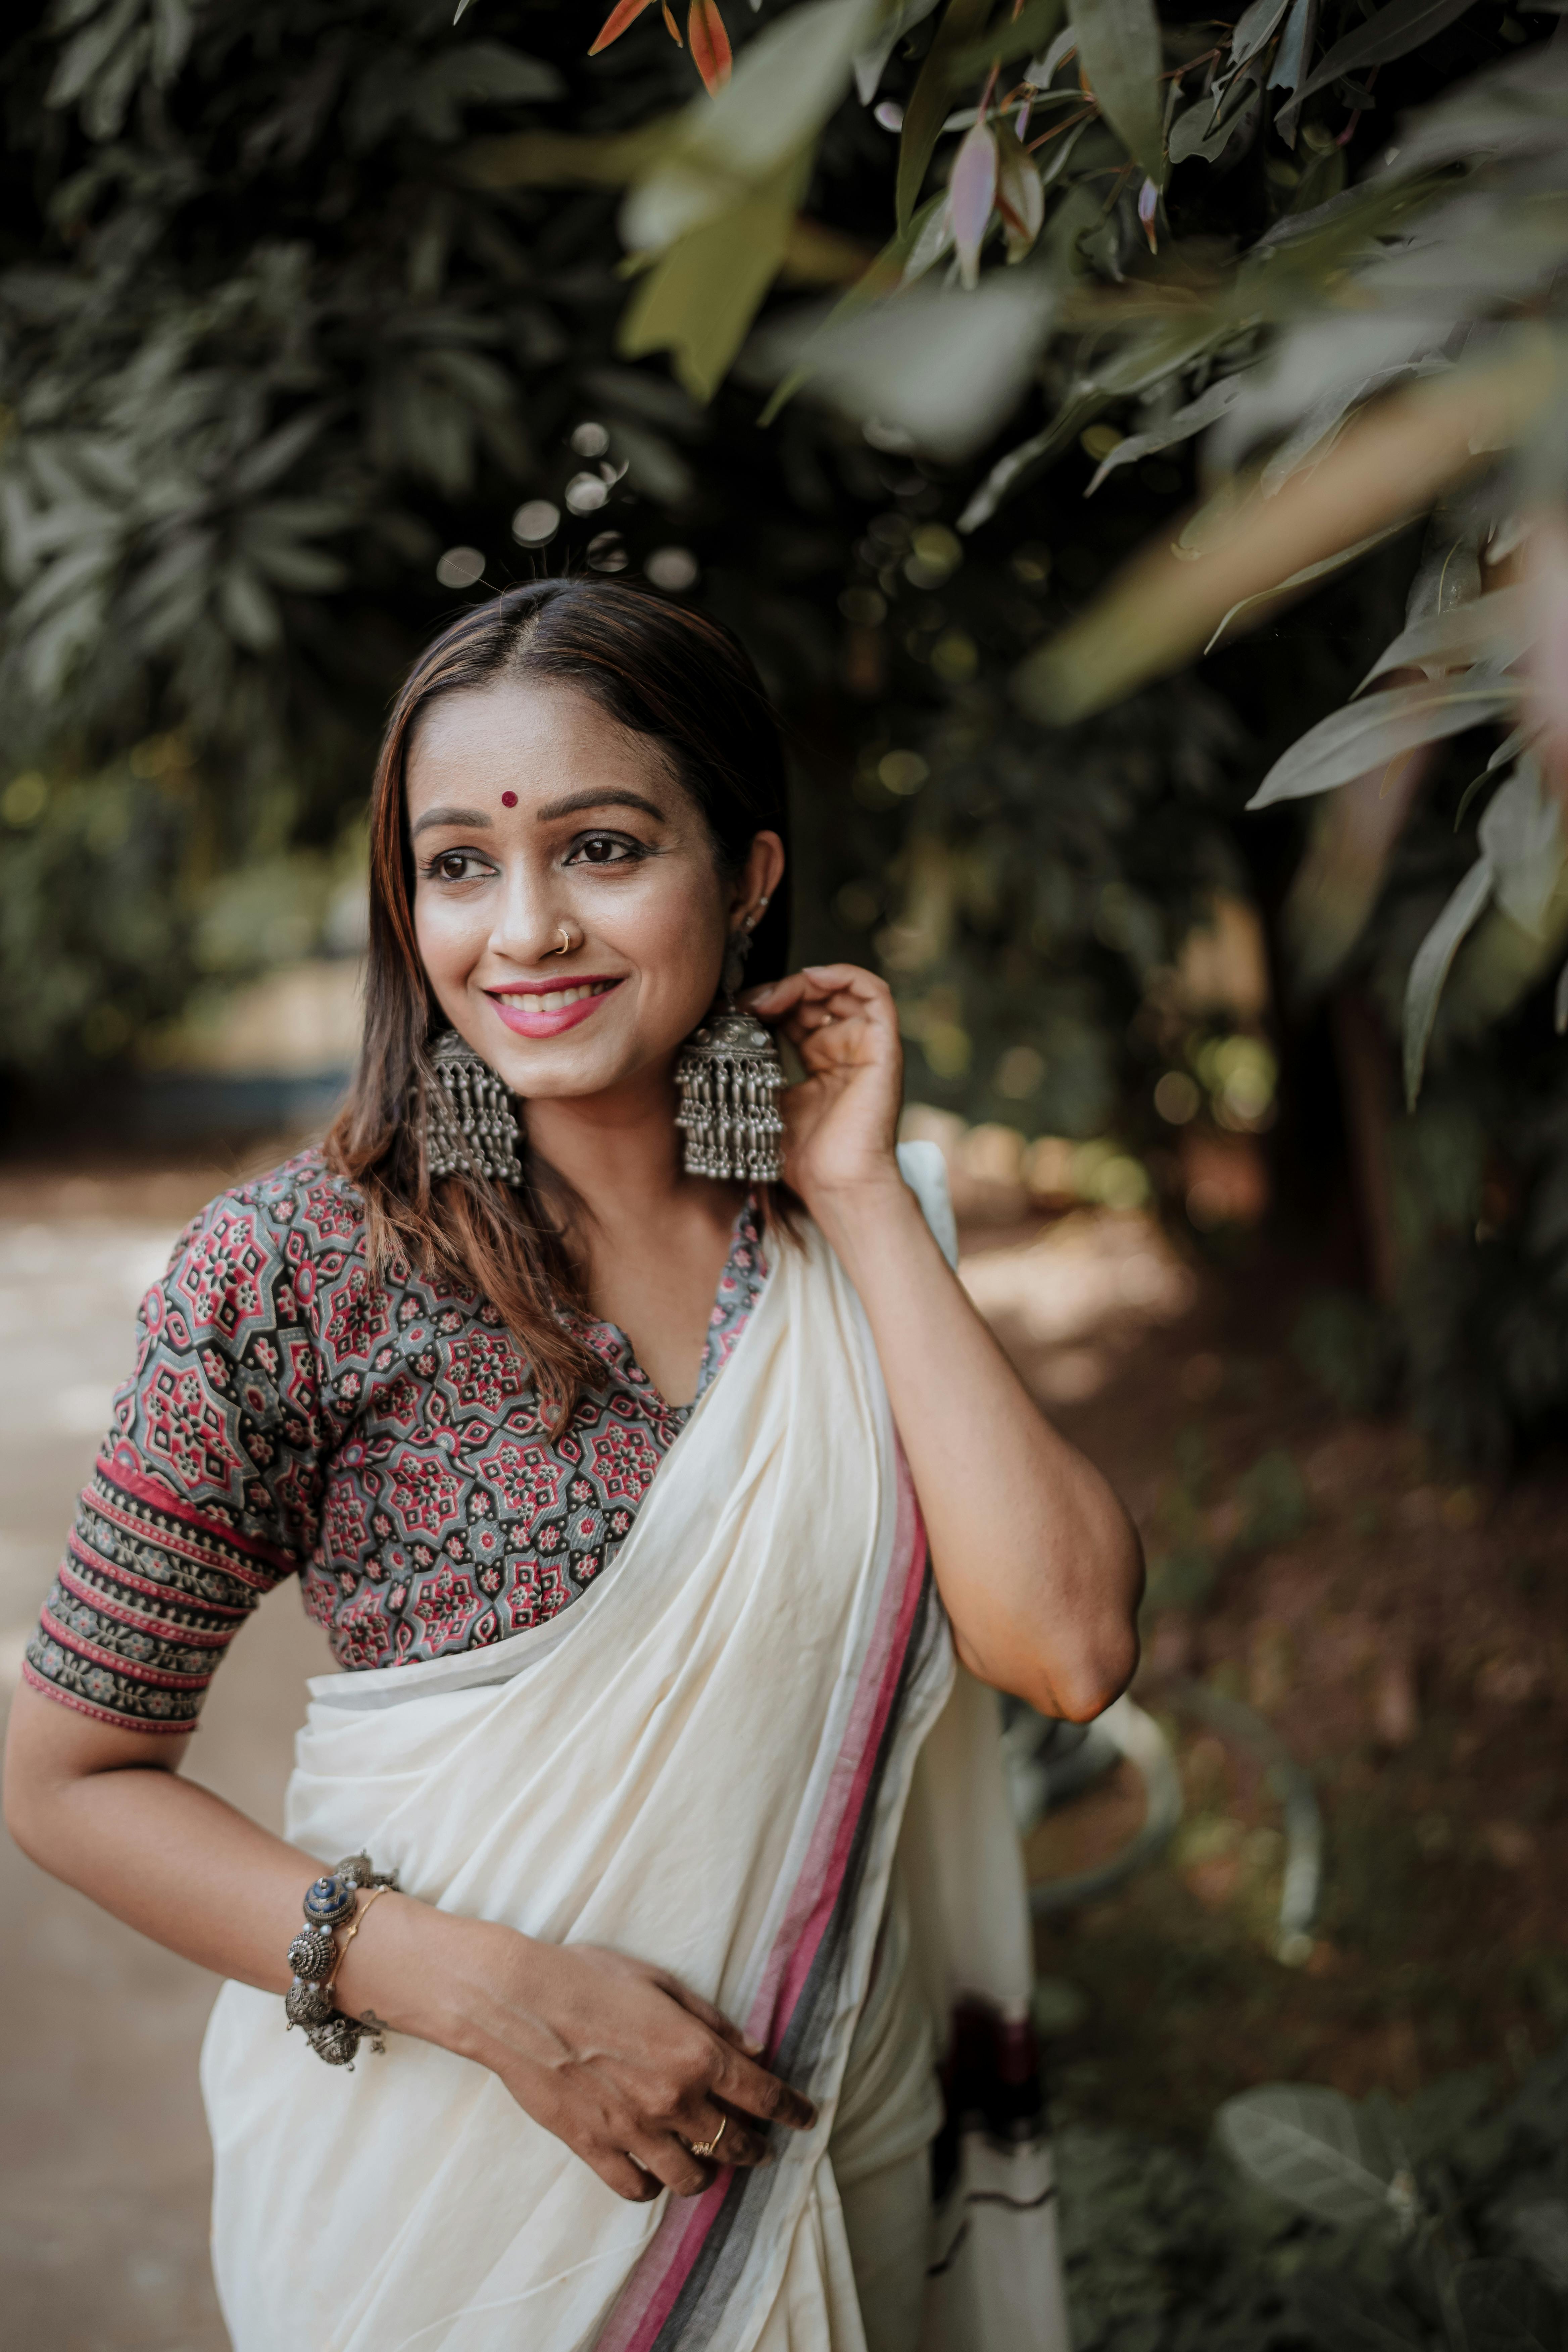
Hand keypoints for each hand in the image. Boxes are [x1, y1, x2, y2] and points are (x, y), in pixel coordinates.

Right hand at [447, 1926, 815, 2202]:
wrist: (520, 2001)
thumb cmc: (589, 1978)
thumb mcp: (661, 1982)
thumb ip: (712, 2021)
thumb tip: (754, 2049)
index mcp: (695, 2054)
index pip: (763, 2095)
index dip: (792, 2110)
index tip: (806, 2118)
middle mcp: (672, 2100)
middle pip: (734, 2143)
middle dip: (755, 2147)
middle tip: (760, 2146)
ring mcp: (633, 2130)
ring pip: (691, 2179)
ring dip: (707, 2173)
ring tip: (707, 2162)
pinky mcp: (595, 2148)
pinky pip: (637, 2189)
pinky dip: (652, 2186)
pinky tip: (654, 2170)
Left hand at [743, 965, 904, 1221]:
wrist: (836, 1184)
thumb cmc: (804, 1156)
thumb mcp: (769, 1100)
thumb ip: (758, 1066)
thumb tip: (721, 1034)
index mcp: (823, 1062)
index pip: (797, 1013)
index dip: (767, 1003)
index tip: (736, 1012)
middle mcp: (847, 1049)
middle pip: (817, 997)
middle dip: (780, 991)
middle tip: (749, 1003)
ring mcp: (868, 1046)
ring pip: (843, 989)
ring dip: (806, 982)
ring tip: (774, 997)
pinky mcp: (885, 1047)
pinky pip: (875, 993)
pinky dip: (844, 975)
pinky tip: (810, 978)